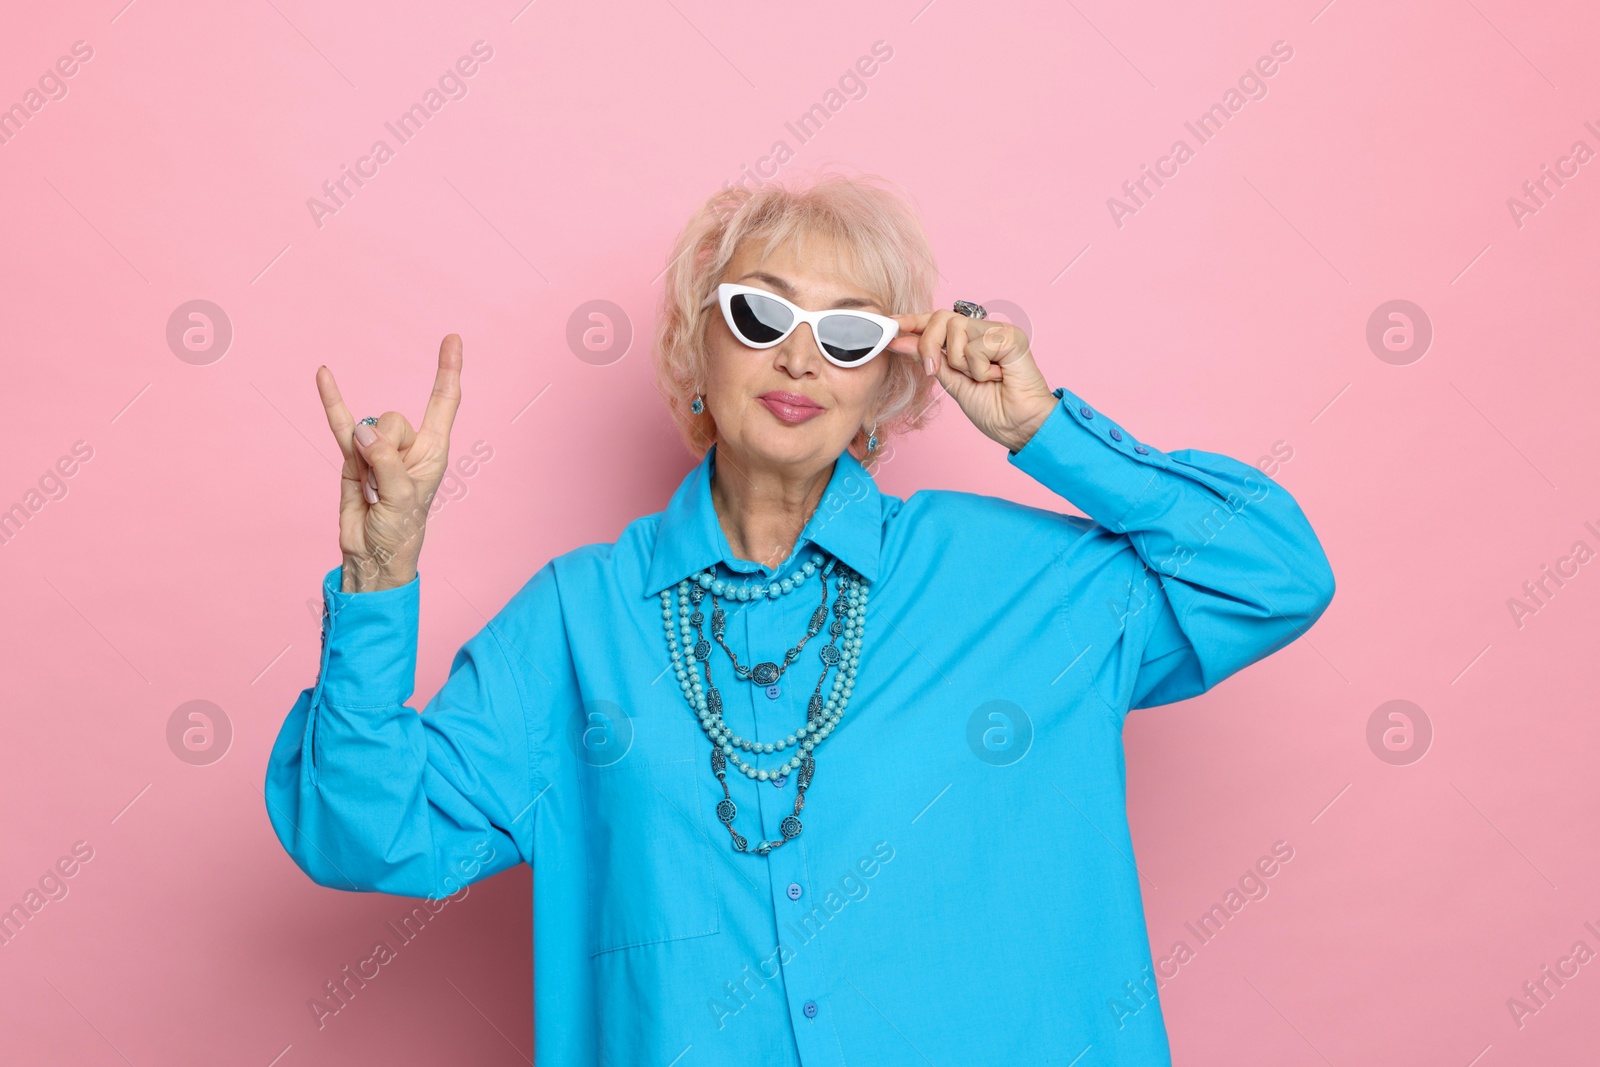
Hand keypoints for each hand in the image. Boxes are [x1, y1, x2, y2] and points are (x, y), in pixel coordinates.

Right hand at [317, 335, 463, 592]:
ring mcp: (379, 448)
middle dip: (386, 447)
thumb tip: (364, 431)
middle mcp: (410, 445)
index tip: (453, 338)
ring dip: (365, 458)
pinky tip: (324, 374)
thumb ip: (386, 462)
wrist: (371, 556)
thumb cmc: (399, 533)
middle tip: (387, 484)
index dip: (448, 370)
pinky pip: (341, 423)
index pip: (444, 402)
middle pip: (395, 418)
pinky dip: (333, 401)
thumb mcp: (401, 499)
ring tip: (372, 489)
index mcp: (434, 451)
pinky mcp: (353, 457)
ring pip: (369, 426)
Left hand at [888, 310, 1056, 452]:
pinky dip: (980, 369)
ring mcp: (998, 331)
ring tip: (983, 378)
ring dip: (961, 363)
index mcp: (969, 340)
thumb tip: (899, 340)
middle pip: (941, 318)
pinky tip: (998, 377)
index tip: (891, 323)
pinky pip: (976, 346)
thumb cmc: (993, 409)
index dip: (914, 321)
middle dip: (928, 345)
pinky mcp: (1010, 336)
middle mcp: (983, 330)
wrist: (1018, 426)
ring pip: (956, 330)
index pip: (938, 321)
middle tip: (934, 371)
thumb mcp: (951, 382)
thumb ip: (929, 359)